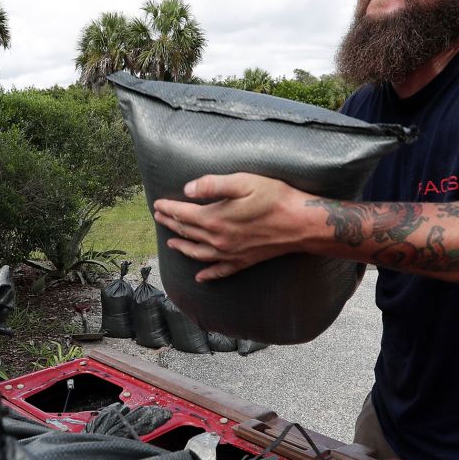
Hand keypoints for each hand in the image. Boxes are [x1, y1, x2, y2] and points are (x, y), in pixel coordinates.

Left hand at [152, 173, 313, 281]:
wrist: (301, 224)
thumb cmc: (275, 198)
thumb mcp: (244, 182)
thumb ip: (214, 184)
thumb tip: (188, 189)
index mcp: (216, 218)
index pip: (184, 214)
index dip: (169, 208)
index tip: (157, 203)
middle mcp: (218, 240)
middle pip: (187, 232)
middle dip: (171, 224)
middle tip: (159, 217)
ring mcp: (230, 254)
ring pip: (198, 253)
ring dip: (182, 247)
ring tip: (171, 242)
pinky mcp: (243, 262)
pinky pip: (220, 271)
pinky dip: (207, 275)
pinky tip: (200, 277)